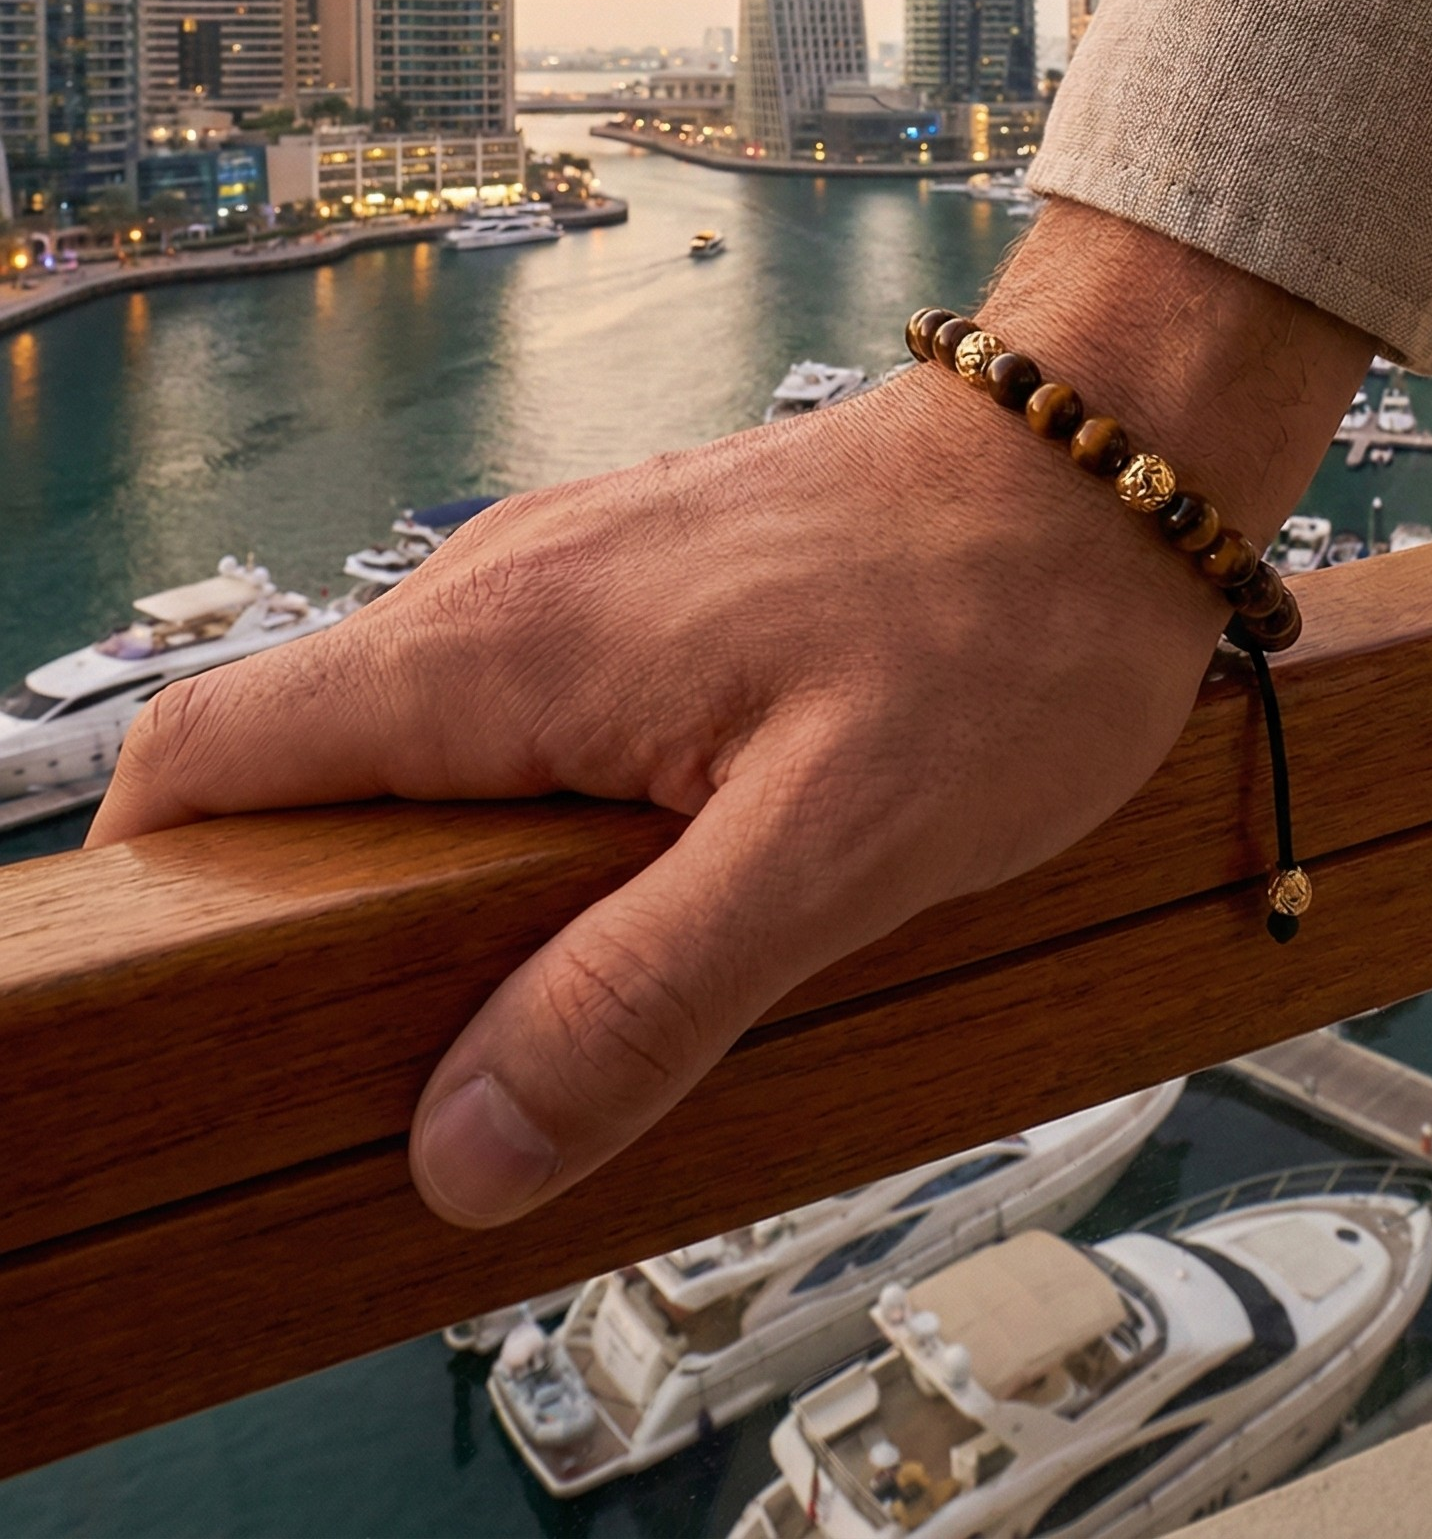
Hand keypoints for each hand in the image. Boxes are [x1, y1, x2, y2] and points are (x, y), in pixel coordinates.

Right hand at [88, 202, 1368, 1225]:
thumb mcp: (835, 850)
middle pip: (295, 769)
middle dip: (308, 916)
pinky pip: (509, 716)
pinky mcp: (633, 589)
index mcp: (498, 649)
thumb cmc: (996, 627)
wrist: (1095, 459)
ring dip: (430, 877)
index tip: (214, 1013)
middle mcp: (497, 594)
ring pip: (408, 750)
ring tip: (538, 993)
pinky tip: (631, 887)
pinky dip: (520, 818)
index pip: (205, 753)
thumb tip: (464, 1139)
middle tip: (413, 1053)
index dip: (168, 891)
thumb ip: (640, 994)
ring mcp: (563, 580)